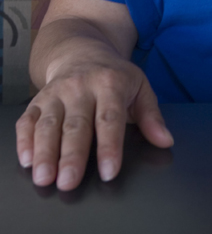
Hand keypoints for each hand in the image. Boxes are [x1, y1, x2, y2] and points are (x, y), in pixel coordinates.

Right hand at [15, 59, 173, 191]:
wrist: (82, 50)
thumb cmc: (114, 75)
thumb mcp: (139, 87)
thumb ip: (151, 116)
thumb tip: (165, 141)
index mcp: (110, 84)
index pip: (109, 118)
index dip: (109, 146)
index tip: (108, 172)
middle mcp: (80, 87)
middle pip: (76, 125)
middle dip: (71, 155)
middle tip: (68, 182)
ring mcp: (56, 93)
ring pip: (49, 124)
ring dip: (45, 152)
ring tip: (44, 178)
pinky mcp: (38, 100)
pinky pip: (28, 120)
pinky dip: (25, 140)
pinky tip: (26, 160)